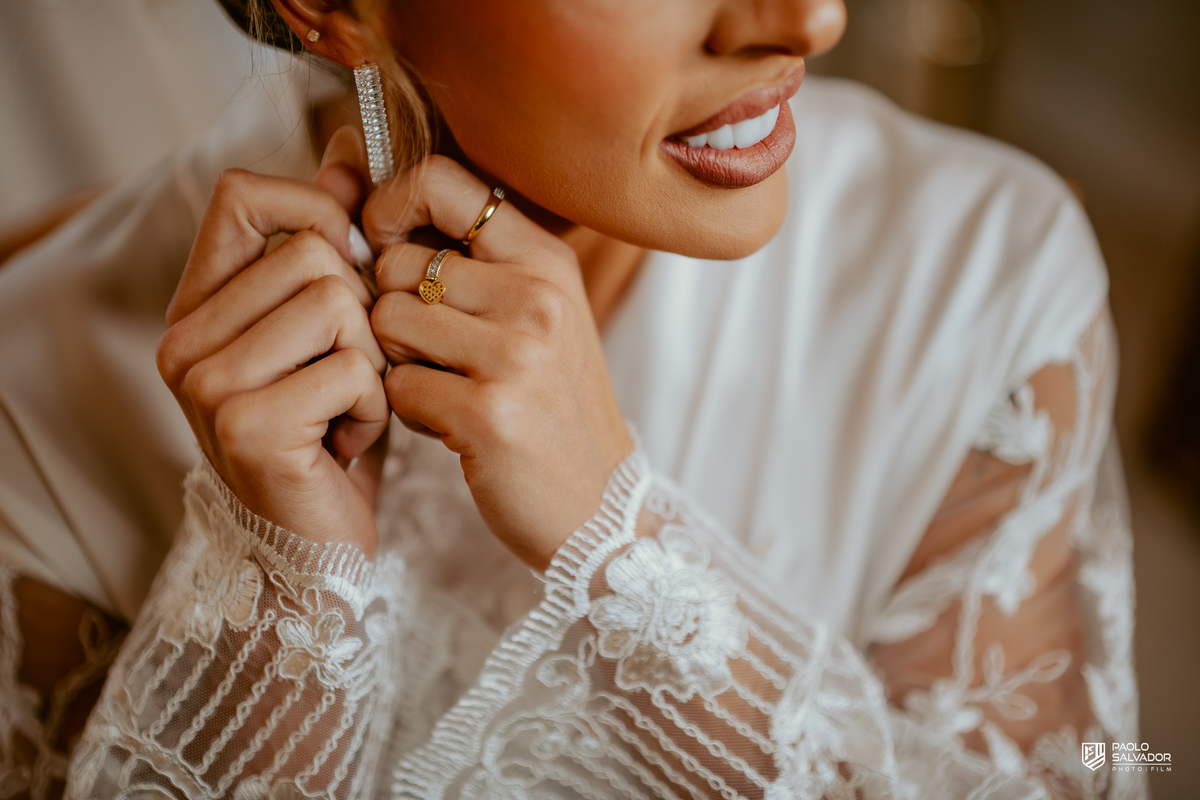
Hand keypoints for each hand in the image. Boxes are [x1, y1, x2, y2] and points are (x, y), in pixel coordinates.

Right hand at [157, 128, 388, 554]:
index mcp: (200, 307)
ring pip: (339, 304)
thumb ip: (330, 244)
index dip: (314, 208)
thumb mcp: (334, 333)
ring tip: (349, 409)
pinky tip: (350, 442)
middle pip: (313, 253)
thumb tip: (347, 152)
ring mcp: (208, 383)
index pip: (241, 195)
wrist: (322, 545)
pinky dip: (376, 407)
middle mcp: (185, 340)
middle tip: (350, 376)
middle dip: (363, 317)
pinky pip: (353, 368)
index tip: (351, 259)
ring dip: (372, 364)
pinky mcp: (247, 425)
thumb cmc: (332, 432)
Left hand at [363, 156, 633, 568]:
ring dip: (399, 362)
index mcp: (547, 260)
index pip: (440, 181)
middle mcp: (537, 297)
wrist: (599, 505)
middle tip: (435, 353)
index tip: (384, 246)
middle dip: (394, 311)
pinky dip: (409, 411)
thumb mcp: (532, 313)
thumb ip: (460, 253)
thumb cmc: (550, 404)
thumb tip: (338, 173)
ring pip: (387, 321)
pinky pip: (396, 386)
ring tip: (446, 387)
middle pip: (398, 264)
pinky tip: (451, 425)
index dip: (390, 205)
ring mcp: (516, 355)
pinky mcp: (488, 413)